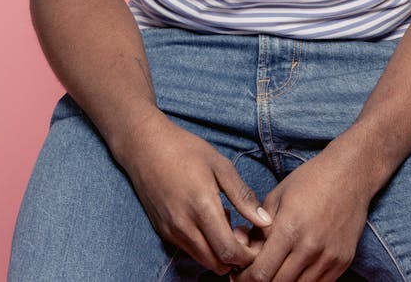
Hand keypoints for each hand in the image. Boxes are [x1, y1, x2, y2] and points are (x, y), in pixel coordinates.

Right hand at [122, 111, 272, 274]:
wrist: (145, 146)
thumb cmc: (185, 149)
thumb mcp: (220, 165)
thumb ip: (243, 196)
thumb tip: (265, 221)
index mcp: (202, 207)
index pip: (228, 251)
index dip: (247, 255)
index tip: (257, 244)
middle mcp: (184, 225)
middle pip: (216, 264)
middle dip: (235, 259)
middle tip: (245, 236)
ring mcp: (171, 231)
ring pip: (202, 260)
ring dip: (220, 254)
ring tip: (229, 227)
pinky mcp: (163, 232)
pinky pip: (189, 250)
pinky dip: (205, 247)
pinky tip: (211, 223)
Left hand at [232, 144, 371, 281]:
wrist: (350, 173)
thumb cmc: (310, 180)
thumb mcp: (277, 196)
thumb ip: (258, 228)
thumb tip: (242, 250)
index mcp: (289, 228)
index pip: (261, 273)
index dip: (246, 279)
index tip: (240, 275)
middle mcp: (310, 247)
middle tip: (256, 275)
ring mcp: (329, 257)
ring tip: (275, 271)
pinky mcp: (343, 262)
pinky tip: (296, 270)